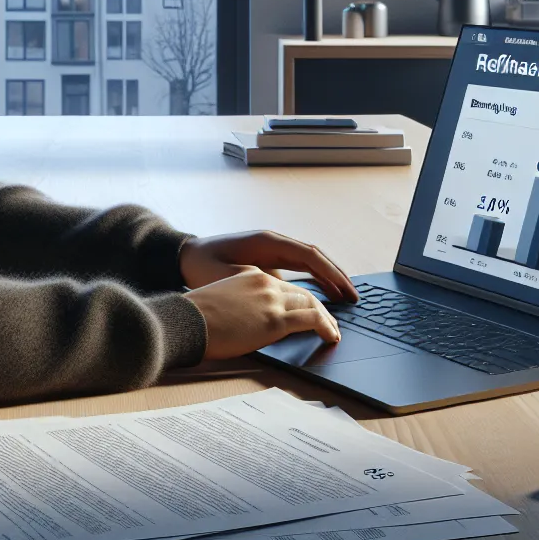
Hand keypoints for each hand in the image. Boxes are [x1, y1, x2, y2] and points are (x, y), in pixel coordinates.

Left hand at [179, 230, 357, 303]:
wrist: (184, 257)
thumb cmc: (203, 266)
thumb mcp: (231, 277)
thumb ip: (259, 283)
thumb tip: (286, 296)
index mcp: (269, 242)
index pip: (309, 256)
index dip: (331, 274)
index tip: (346, 292)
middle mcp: (275, 242)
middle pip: (315, 257)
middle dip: (336, 276)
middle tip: (354, 297)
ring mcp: (272, 250)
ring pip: (309, 262)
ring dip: (327, 277)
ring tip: (345, 297)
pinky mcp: (268, 260)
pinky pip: (298, 267)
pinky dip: (313, 278)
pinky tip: (322, 293)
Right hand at [184, 269, 341, 359]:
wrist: (185, 321)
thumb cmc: (194, 319)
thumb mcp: (221, 303)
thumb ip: (241, 307)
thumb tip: (249, 325)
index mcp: (251, 277)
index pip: (284, 287)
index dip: (300, 300)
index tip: (309, 312)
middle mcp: (265, 283)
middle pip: (303, 294)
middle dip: (321, 309)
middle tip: (330, 322)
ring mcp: (272, 300)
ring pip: (312, 304)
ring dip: (327, 320)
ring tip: (334, 332)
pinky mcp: (275, 319)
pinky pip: (312, 320)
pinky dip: (327, 327)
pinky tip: (331, 337)